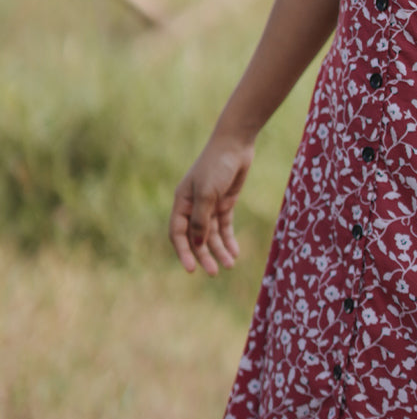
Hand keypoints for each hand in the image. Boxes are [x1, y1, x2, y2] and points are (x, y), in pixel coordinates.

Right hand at [169, 133, 254, 275]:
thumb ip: (202, 219)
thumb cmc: (217, 166)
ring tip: (230, 265)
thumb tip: (198, 244)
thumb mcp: (207, 194)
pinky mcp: (225, 203)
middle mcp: (193, 206)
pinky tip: (235, 252)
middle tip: (213, 272)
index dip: (183, 252)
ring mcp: (209, 205)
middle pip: (196, 237)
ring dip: (219, 250)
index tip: (191, 269)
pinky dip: (229, 239)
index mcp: (182, 202)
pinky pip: (224, 226)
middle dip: (204, 255)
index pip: (178, 233)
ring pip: (212, 234)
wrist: (235, 145)